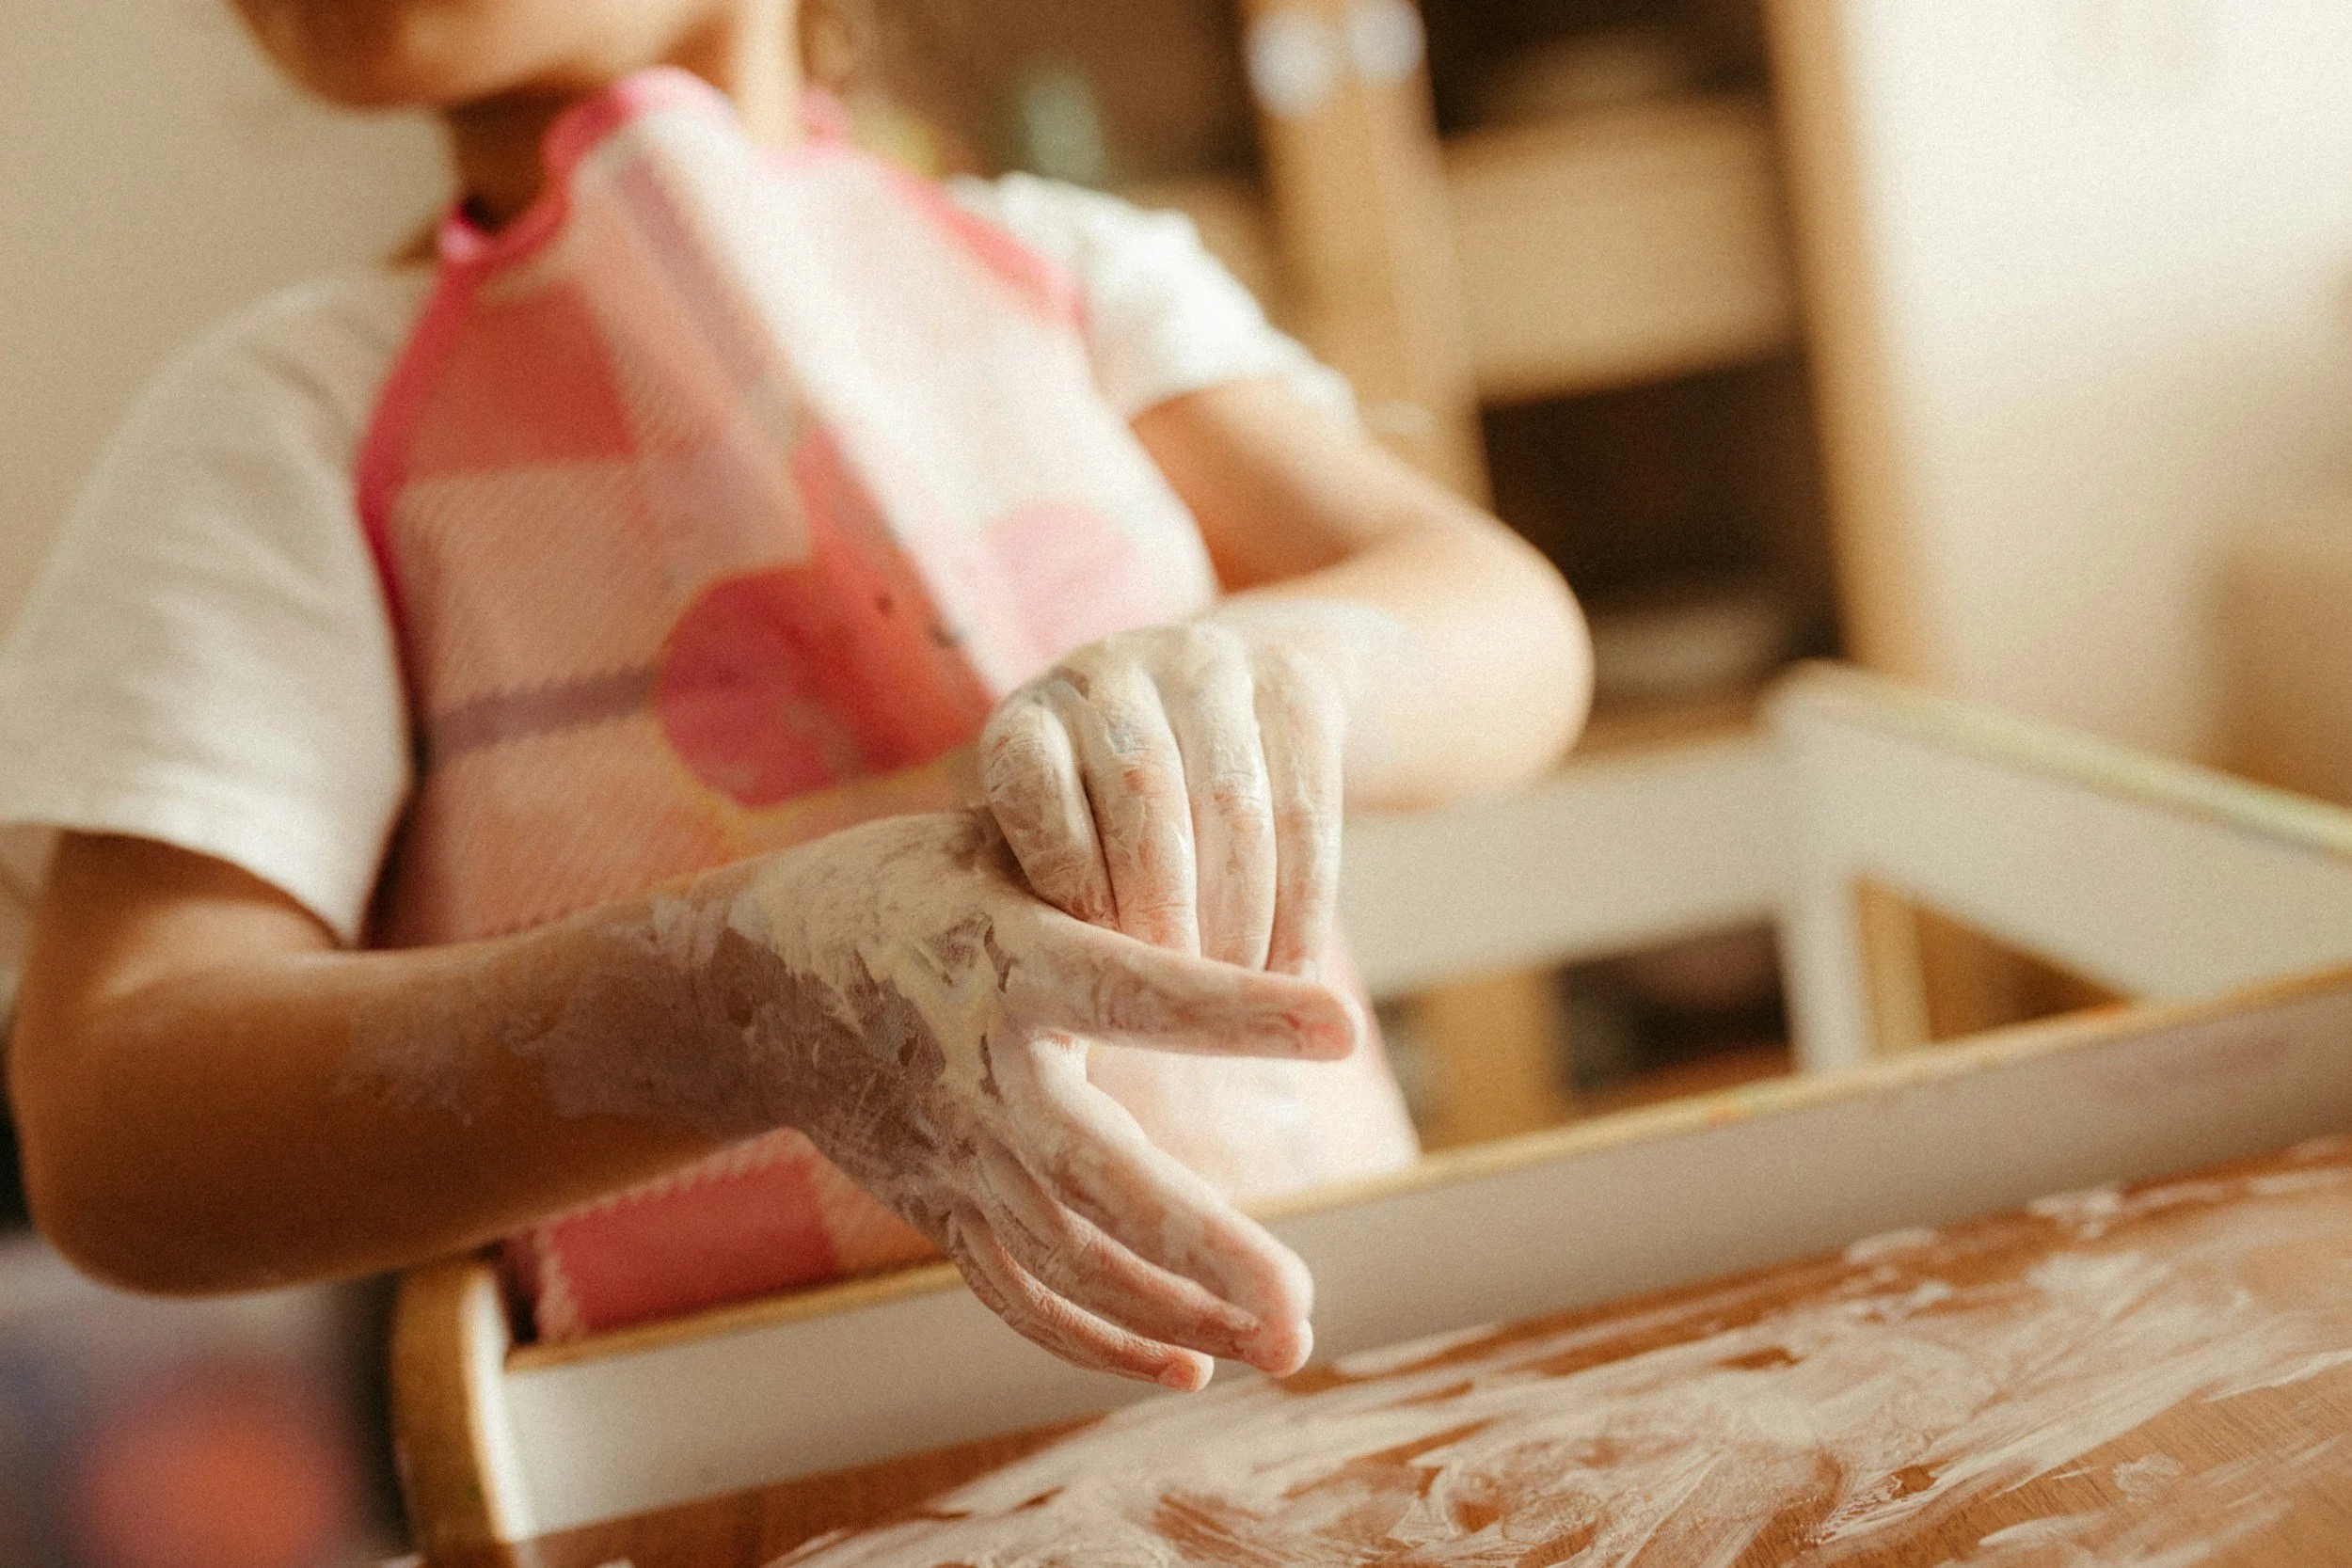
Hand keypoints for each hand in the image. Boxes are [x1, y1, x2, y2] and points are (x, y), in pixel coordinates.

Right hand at [719, 810, 1358, 1386]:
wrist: (752, 986)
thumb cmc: (902, 891)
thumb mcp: (989, 848)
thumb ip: (1102, 870)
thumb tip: (1233, 884)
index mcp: (1006, 962)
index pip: (1136, 993)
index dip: (1235, 1010)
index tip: (1343, 1027)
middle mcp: (979, 1077)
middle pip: (1099, 1183)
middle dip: (1204, 1251)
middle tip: (1298, 1306)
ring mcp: (954, 1160)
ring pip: (1071, 1263)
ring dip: (1178, 1312)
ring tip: (1283, 1341)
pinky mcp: (940, 1212)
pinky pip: (1020, 1298)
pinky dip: (1101, 1342)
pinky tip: (1190, 1369)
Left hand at [978, 621, 1344, 975]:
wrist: (1219, 697)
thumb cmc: (1100, 815)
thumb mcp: (1052, 836)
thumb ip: (1036, 897)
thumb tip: (1031, 1002)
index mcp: (1032, 718)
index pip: (1033, 783)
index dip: (1066, 874)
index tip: (1094, 959)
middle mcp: (1111, 675)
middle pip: (1141, 788)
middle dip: (1162, 904)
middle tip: (1175, 991)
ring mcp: (1206, 666)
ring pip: (1233, 801)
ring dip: (1241, 914)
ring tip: (1235, 995)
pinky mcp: (1293, 684)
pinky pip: (1306, 804)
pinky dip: (1304, 902)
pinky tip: (1292, 968)